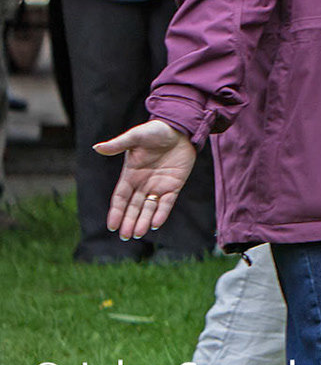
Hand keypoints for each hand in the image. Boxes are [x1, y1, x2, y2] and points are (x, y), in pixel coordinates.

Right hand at [95, 119, 196, 238]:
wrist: (180, 128)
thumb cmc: (155, 131)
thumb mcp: (135, 137)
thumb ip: (118, 144)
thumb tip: (97, 147)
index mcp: (131, 175)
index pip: (121, 198)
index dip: (116, 212)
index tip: (112, 226)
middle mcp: (143, 183)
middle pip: (134, 207)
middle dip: (129, 221)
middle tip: (125, 236)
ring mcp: (159, 185)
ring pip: (149, 208)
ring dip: (143, 220)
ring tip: (138, 234)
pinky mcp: (175, 185)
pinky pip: (167, 202)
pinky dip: (162, 213)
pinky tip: (156, 224)